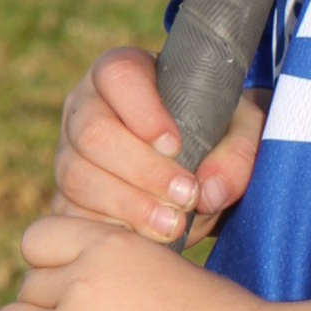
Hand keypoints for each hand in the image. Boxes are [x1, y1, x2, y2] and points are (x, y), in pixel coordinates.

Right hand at [54, 46, 266, 240]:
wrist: (201, 171)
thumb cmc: (218, 134)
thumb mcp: (243, 131)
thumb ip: (238, 153)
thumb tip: (208, 192)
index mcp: (123, 72)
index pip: (118, 75)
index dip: (144, 112)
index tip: (175, 145)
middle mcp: (85, 107)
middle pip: (92, 133)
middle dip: (143, 170)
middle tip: (186, 195)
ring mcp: (69, 153)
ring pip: (78, 176)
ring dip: (129, 205)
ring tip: (173, 224)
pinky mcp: (66, 197)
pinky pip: (72, 215)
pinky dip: (111, 229)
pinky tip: (148, 238)